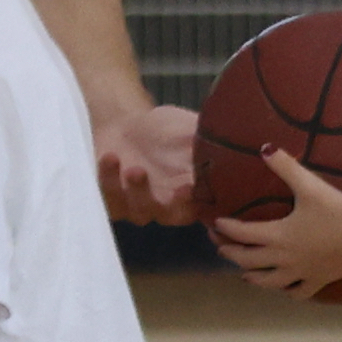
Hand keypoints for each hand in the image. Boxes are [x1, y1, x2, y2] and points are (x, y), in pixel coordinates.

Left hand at [99, 103, 200, 223]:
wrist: (126, 124)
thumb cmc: (165, 130)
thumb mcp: (190, 130)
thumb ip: (209, 142)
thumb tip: (233, 147)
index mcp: (194, 191)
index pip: (205, 204)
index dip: (201, 201)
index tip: (194, 187)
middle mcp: (169, 205)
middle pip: (174, 216)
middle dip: (172, 205)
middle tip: (178, 188)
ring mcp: (139, 206)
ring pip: (141, 212)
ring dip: (138, 192)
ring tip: (134, 168)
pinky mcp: (113, 202)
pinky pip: (110, 201)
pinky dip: (109, 181)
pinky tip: (111, 158)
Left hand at [210, 150, 341, 298]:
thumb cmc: (338, 215)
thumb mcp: (312, 187)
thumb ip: (287, 168)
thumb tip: (264, 148)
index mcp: (277, 235)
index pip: (242, 233)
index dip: (226, 228)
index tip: (215, 223)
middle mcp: (282, 258)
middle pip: (248, 260)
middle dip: (231, 253)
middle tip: (221, 248)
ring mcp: (298, 273)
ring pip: (267, 281)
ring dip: (252, 276)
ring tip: (245, 273)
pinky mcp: (316, 281)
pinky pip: (297, 292)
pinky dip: (288, 291)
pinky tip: (286, 288)